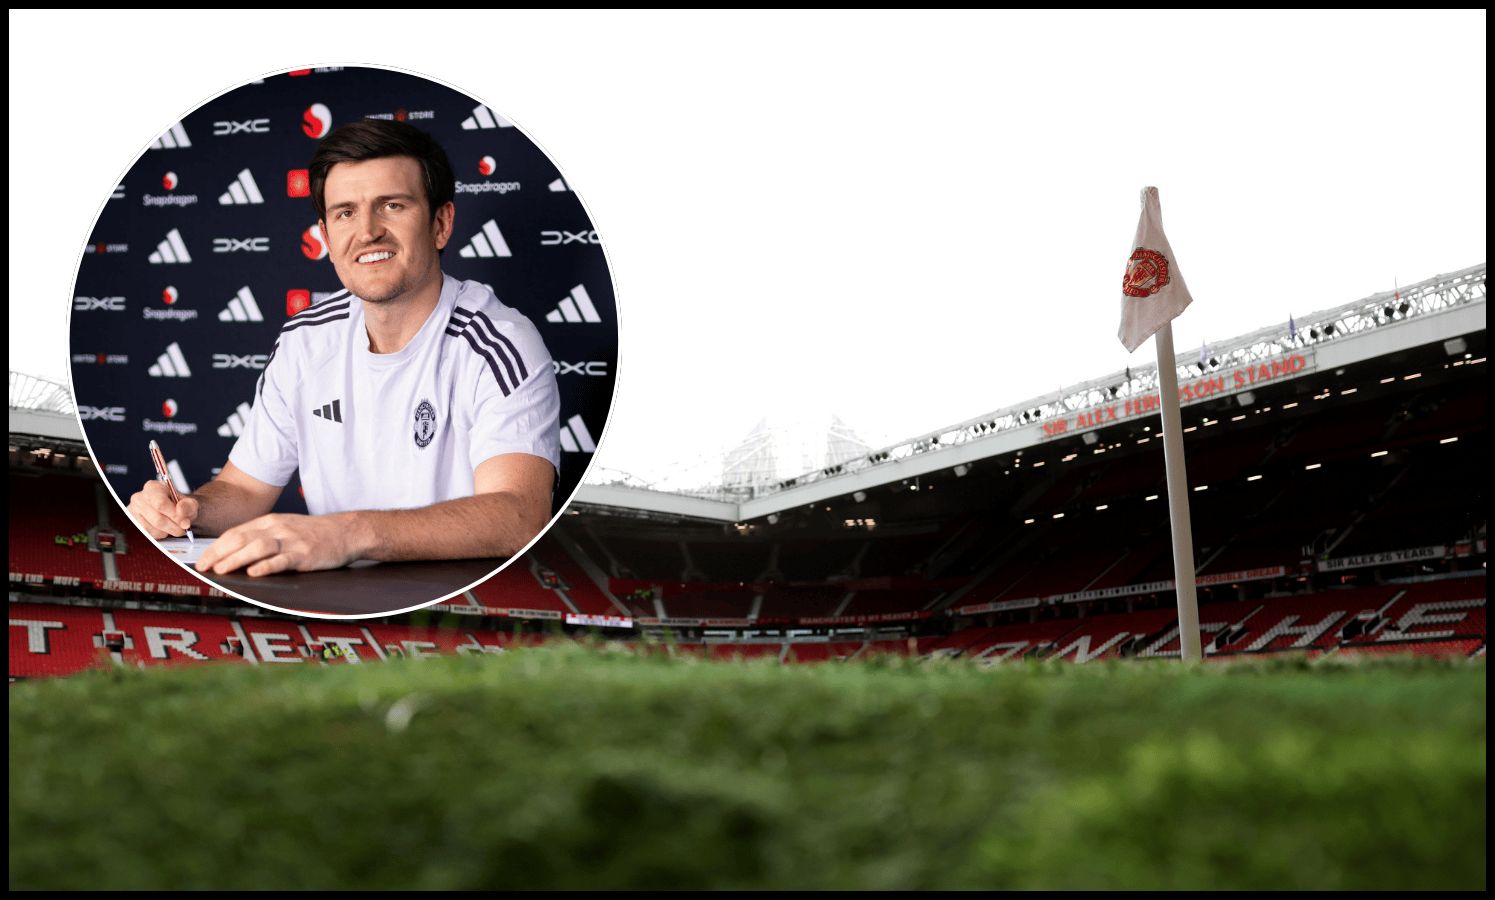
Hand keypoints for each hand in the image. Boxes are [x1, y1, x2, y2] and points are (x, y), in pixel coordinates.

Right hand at [128, 480, 198, 539]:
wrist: (174, 510)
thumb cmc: (180, 505)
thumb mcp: (190, 503)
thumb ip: (189, 505)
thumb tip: (181, 511)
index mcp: (153, 487)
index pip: (160, 503)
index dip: (174, 515)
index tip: (185, 522)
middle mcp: (139, 497)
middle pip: (157, 519)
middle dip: (173, 527)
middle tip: (183, 528)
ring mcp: (133, 511)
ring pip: (151, 529)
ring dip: (167, 531)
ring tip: (173, 526)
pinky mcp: (132, 523)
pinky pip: (147, 534)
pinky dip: (159, 534)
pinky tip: (164, 528)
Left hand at [195, 513, 361, 576]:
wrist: (347, 531)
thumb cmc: (315, 533)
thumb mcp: (285, 528)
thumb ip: (262, 537)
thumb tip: (235, 553)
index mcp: (270, 522)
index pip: (235, 533)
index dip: (216, 547)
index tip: (202, 560)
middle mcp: (278, 528)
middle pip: (242, 538)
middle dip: (219, 553)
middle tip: (204, 567)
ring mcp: (291, 541)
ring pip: (258, 547)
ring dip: (237, 558)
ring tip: (222, 570)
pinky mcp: (304, 554)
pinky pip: (282, 560)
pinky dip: (266, 566)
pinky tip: (254, 573)